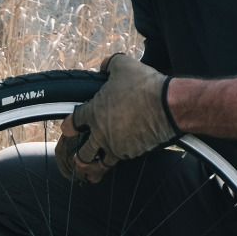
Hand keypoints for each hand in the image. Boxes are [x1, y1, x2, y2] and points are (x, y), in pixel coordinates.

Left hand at [53, 53, 177, 181]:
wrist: (168, 106)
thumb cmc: (144, 85)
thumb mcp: (123, 65)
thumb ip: (110, 64)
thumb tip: (105, 65)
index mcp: (93, 113)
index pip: (73, 123)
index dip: (69, 126)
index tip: (68, 129)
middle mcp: (101, 133)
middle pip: (83, 153)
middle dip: (79, 157)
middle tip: (78, 158)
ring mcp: (116, 146)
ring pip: (101, 163)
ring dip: (96, 166)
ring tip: (93, 171)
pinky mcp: (132, 153)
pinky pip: (122, 159)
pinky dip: (120, 158)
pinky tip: (122, 157)